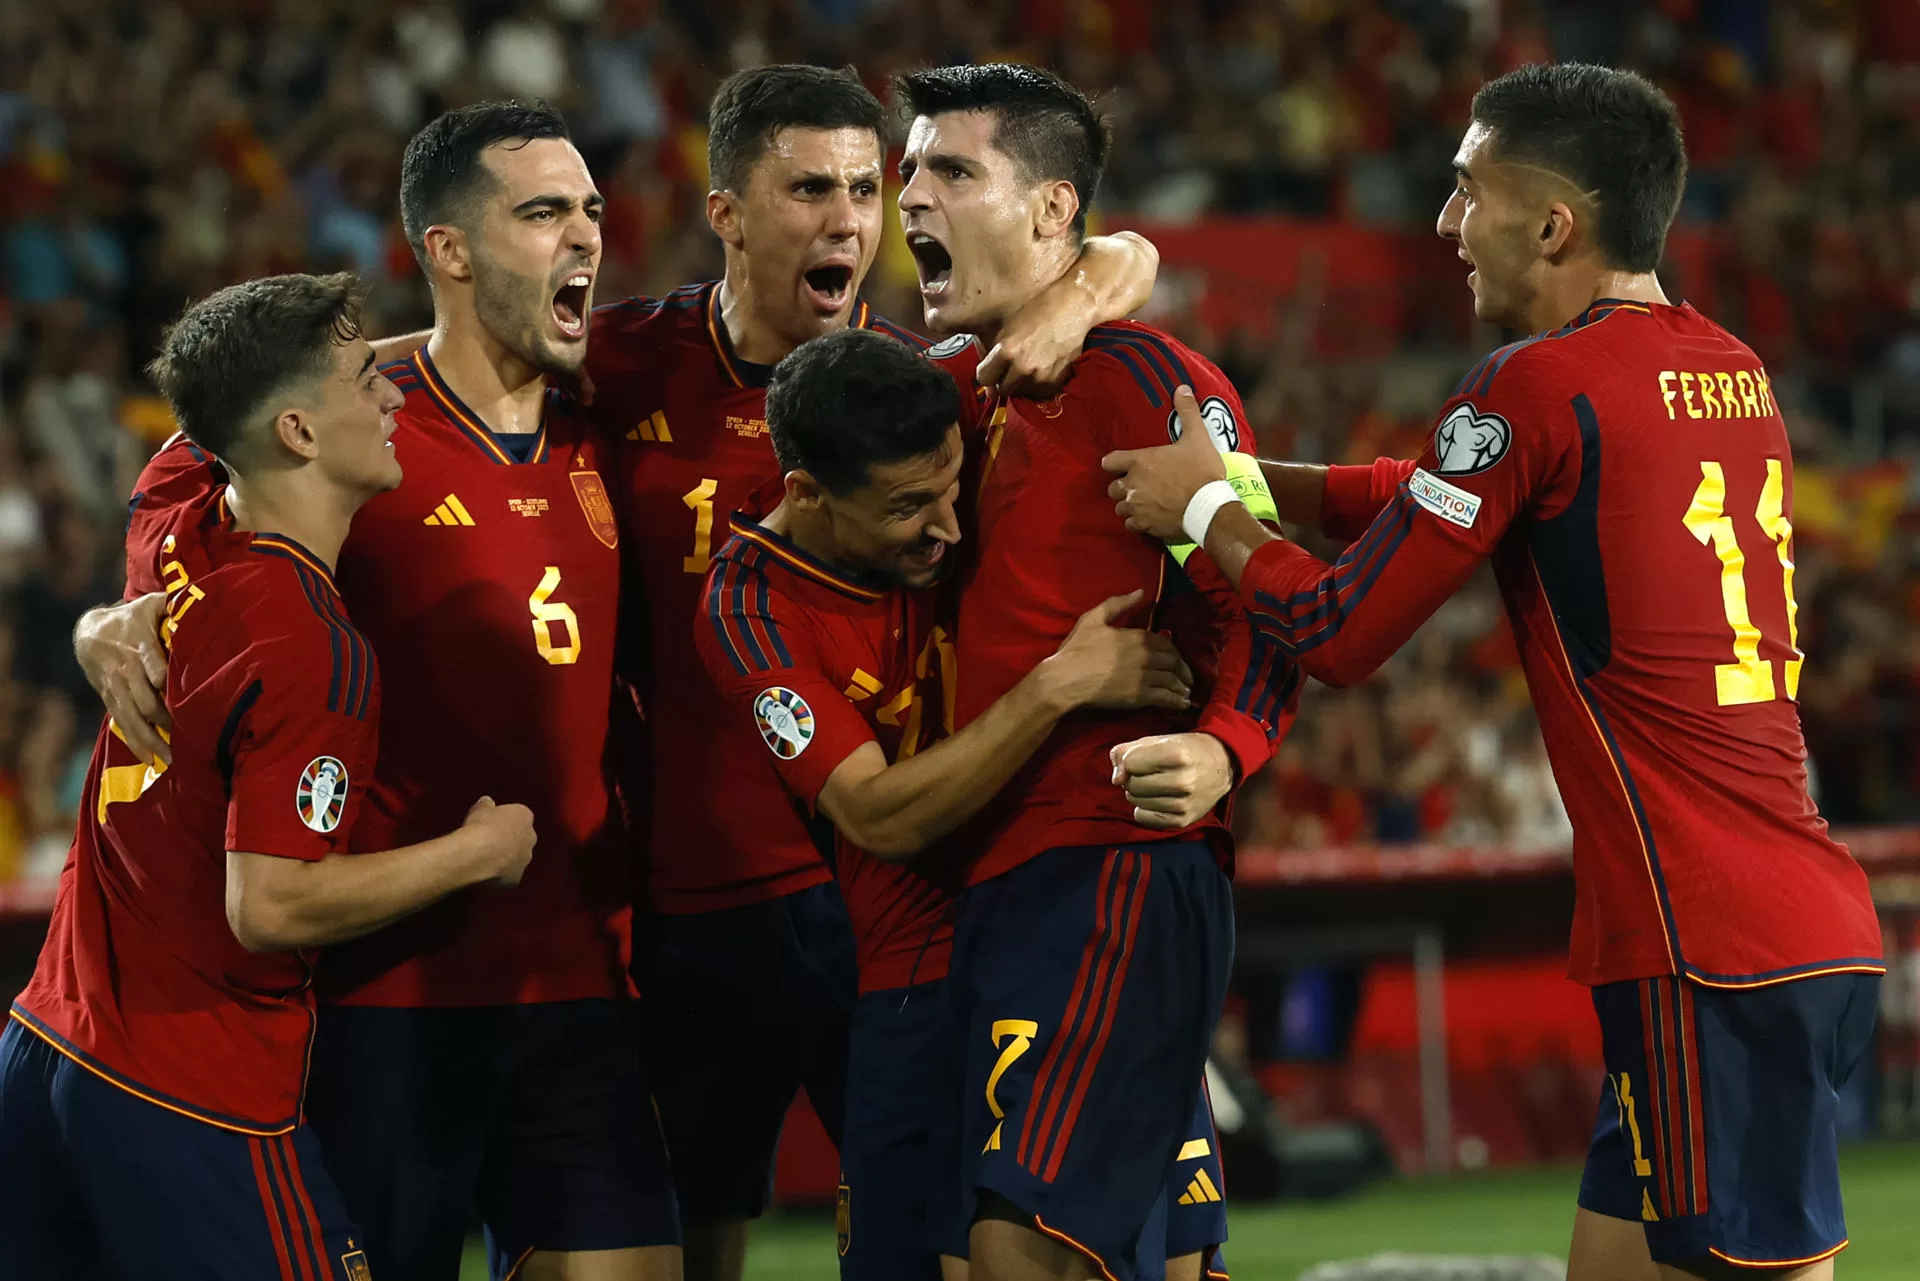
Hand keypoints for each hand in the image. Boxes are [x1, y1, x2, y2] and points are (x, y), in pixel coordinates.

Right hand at [76, 594, 172, 765]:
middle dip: (164, 721)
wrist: (89, 632)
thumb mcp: (151, 604)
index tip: (181, 698)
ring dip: (150, 740)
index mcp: (139, 646)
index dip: (164, 681)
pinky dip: (135, 742)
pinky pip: (122, 724)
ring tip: (171, 761)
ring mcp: (117, 688)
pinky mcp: (110, 699)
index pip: (153, 666)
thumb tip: (197, 596)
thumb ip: (173, 603)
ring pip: (132, 718)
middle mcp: (127, 670)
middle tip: (188, 742)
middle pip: (145, 700)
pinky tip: (149, 760)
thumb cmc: (131, 617)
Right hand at [463, 796, 535, 885]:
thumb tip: (487, 802)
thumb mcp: (480, 809)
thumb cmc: (481, 826)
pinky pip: (509, 874)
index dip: (505, 820)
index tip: (493, 823)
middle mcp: (531, 837)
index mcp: (525, 816)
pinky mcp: (516, 878)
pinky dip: (501, 873)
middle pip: (522, 837)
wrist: (478, 854)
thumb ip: (486, 805)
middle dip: (510, 839)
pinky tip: (487, 872)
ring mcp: (525, 859)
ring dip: (507, 857)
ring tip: (488, 858)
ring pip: (518, 857)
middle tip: (492, 841)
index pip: (519, 816)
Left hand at [978, 285, 1089, 398]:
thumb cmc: (1038, 310)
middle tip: (1014, 366)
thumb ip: (993, 356)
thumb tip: (989, 391)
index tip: (994, 368)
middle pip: (1004, 389)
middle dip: (1006, 379)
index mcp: (1006, 351)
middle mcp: (1023, 366)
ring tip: (1031, 365)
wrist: (1071, 306)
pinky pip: (1041, 393)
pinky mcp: (1057, 380)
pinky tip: (1043, 369)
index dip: (988, 373)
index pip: (984, 378)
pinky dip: (1040, 385)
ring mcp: (1041, 376)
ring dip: (1024, 383)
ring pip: (1023, 393)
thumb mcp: (1008, 327)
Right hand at [1036, 591, 1192, 712]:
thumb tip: (1141, 592)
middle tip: (1186, 678)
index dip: (1174, 652)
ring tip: (1185, 692)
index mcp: (1139, 637)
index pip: (1167, 643)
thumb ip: (1118, 603)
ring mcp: (1146, 677)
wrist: (1066, 679)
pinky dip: (1177, 701)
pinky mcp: (1141, 697)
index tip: (1176, 659)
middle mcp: (1147, 656)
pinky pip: (1166, 698)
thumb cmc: (1077, 648)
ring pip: (1173, 681)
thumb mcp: (1093, 618)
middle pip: (1174, 662)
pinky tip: (1182, 704)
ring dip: (1182, 686)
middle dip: (1183, 670)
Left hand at [1101, 386, 1227, 540]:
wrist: (1210, 507)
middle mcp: (1132, 485)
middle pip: (1112, 487)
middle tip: (1136, 485)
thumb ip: (1187, 412)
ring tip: (1142, 503)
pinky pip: (1131, 525)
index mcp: (1139, 461)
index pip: (1109, 461)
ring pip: (1120, 508)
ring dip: (1127, 505)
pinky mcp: (1144, 525)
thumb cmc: (1202, 471)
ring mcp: (1136, 507)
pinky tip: (1148, 519)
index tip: (1121, 464)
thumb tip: (1182, 388)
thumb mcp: (1197, 437)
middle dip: (1121, 486)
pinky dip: (1137, 522)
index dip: (1114, 463)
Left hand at [1109, 733, 1233, 829]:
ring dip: (1139, 793)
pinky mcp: (1182, 821)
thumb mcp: (1157, 739)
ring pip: (1135, 801)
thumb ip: (1126, 751)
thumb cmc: (1185, 749)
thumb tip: (1115, 778)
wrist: (1222, 765)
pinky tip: (1157, 799)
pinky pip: (1143, 818)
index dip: (1130, 760)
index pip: (1130, 763)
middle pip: (1131, 784)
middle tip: (1149, 773)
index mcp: (1175, 755)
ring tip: (1155, 784)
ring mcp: (1183, 804)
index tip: (1142, 758)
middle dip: (1133, 777)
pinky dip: (1144, 809)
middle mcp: (1181, 781)